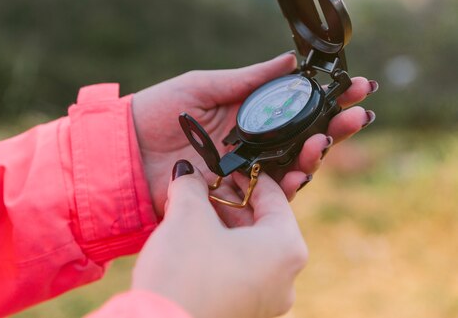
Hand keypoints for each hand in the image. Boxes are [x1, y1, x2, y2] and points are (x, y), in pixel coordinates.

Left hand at [132, 52, 375, 216]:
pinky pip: (268, 195)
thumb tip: (292, 60)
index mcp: (247, 115)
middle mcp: (252, 143)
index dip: (326, 97)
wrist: (125, 148)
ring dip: (317, 153)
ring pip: (292, 166)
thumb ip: (248, 80)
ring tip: (330, 137)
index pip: (296, 107)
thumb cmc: (159, 109)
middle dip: (334, 125)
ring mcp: (244, 170)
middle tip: (360, 112)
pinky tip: (303, 171)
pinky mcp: (232, 196)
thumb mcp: (204, 85)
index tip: (355, 85)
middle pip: (303, 137)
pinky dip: (288, 185)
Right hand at [132, 161, 306, 317]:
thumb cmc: (184, 271)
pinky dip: (220, 250)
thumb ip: (191, 186)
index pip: (274, 197)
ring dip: (222, 225)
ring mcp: (266, 300)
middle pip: (261, 223)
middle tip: (204, 187)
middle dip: (230, 201)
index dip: (247, 176)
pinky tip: (192, 240)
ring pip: (248, 248)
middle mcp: (285, 278)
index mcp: (286, 248)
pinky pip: (238, 271)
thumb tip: (187, 174)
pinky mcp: (244, 312)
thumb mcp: (187, 216)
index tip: (227, 166)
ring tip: (193, 210)